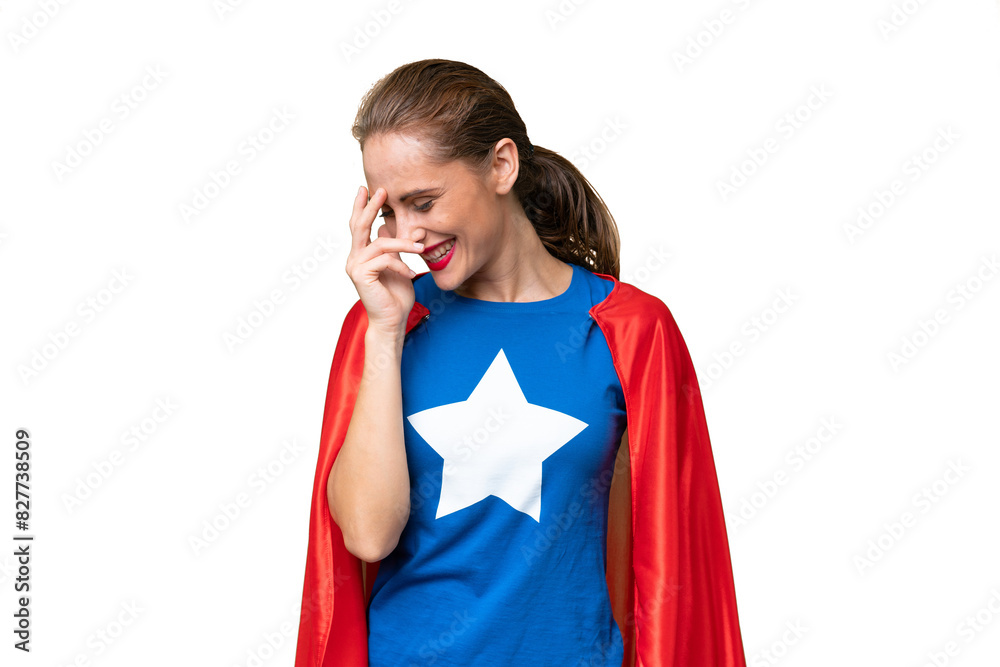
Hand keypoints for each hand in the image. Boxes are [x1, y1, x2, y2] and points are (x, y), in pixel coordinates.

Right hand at [345, 186, 424, 335]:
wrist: (392, 321)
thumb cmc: (396, 296)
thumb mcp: (400, 266)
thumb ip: (398, 249)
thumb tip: (406, 230)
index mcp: (361, 254)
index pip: (360, 226)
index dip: (362, 207)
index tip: (369, 189)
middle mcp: (354, 258)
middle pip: (359, 226)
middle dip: (370, 207)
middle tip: (381, 191)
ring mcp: (355, 266)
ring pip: (380, 244)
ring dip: (403, 244)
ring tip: (421, 249)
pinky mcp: (361, 276)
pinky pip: (384, 260)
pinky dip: (400, 265)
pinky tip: (410, 275)